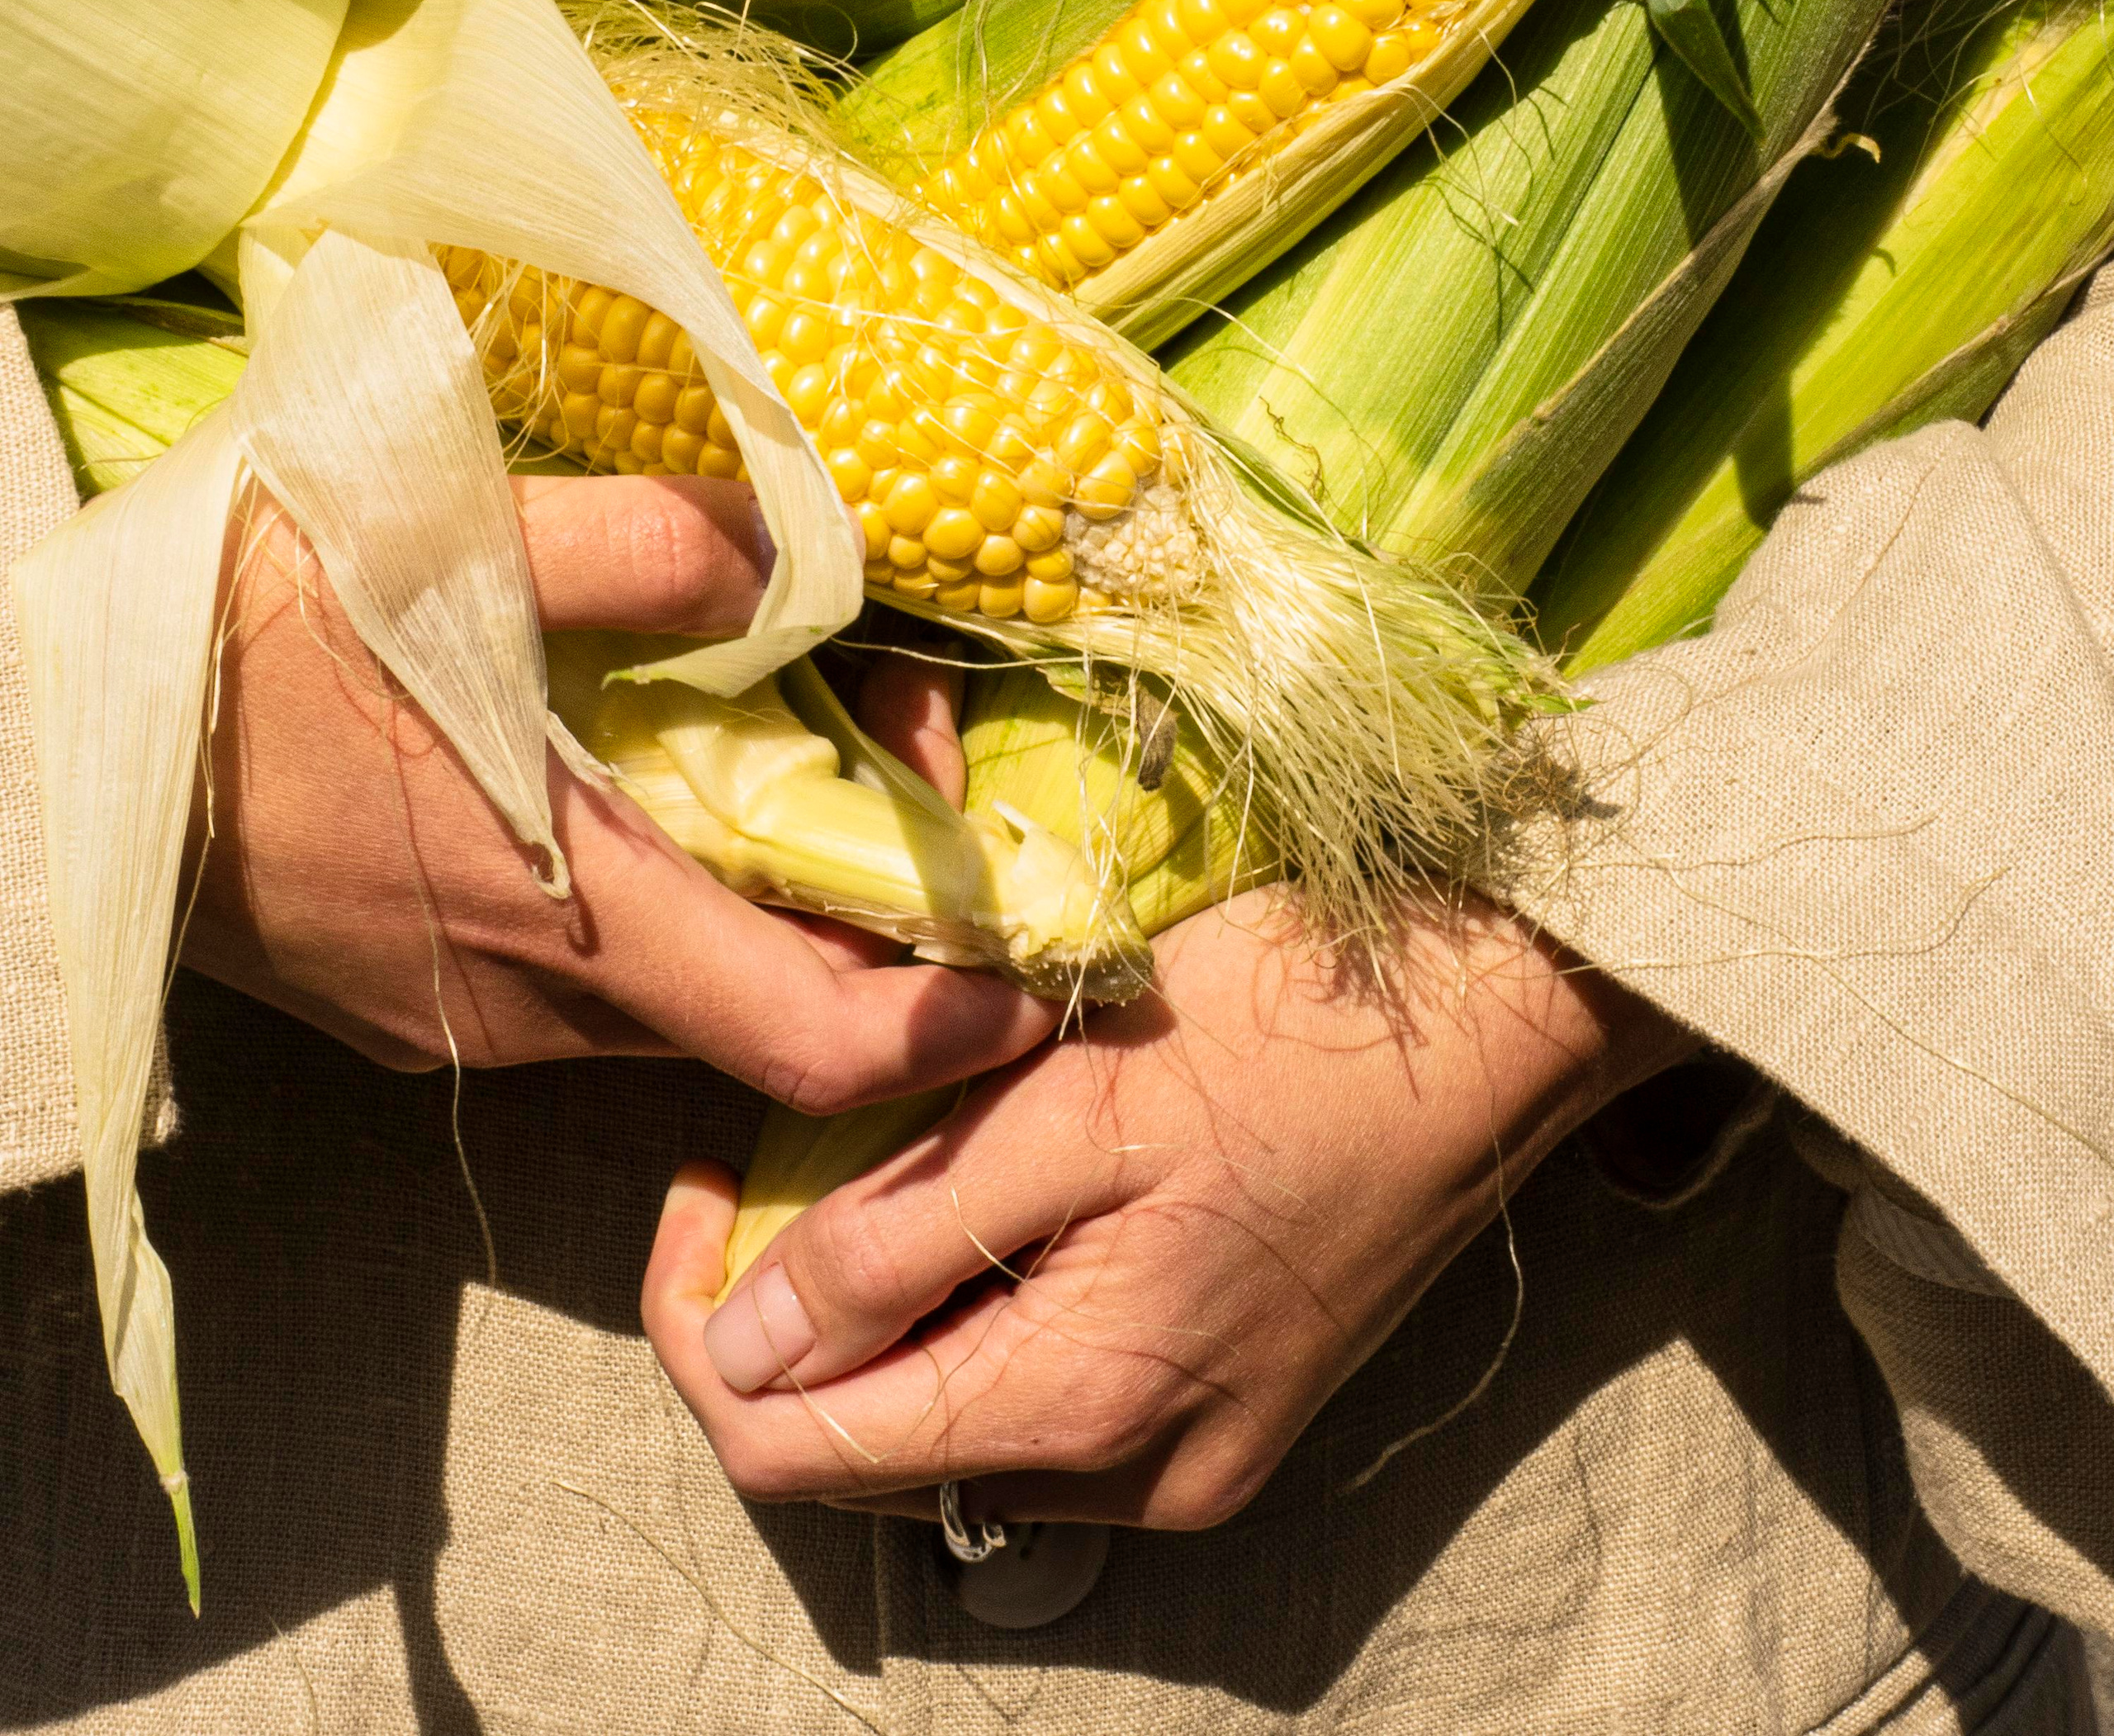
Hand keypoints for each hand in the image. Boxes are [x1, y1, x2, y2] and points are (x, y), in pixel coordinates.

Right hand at [184, 474, 1054, 1095]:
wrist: (49, 720)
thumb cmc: (249, 623)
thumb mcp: (455, 537)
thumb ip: (652, 548)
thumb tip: (805, 538)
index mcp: (575, 909)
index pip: (819, 1040)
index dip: (953, 1022)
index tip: (1036, 953)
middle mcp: (531, 1003)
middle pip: (762, 1013)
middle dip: (869, 909)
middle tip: (901, 747)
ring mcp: (457, 1021)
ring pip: (671, 997)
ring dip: (756, 902)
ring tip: (776, 742)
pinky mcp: (401, 1007)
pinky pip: (576, 987)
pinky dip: (653, 913)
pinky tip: (628, 793)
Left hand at [642, 890, 1690, 1529]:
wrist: (1496, 1020)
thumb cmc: (1288, 1027)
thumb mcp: (1071, 1100)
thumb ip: (898, 1239)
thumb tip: (741, 1356)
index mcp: (1080, 1406)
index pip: (795, 1453)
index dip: (702, 1326)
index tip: (706, 1173)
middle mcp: (1132, 1480)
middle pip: (869, 1453)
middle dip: (788, 1317)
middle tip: (783, 1148)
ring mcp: (1193, 1456)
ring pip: (955, 1429)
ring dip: (884, 1314)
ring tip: (888, 1158)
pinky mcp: (1233, 1410)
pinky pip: (1047, 1406)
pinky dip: (981, 1316)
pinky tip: (997, 1196)